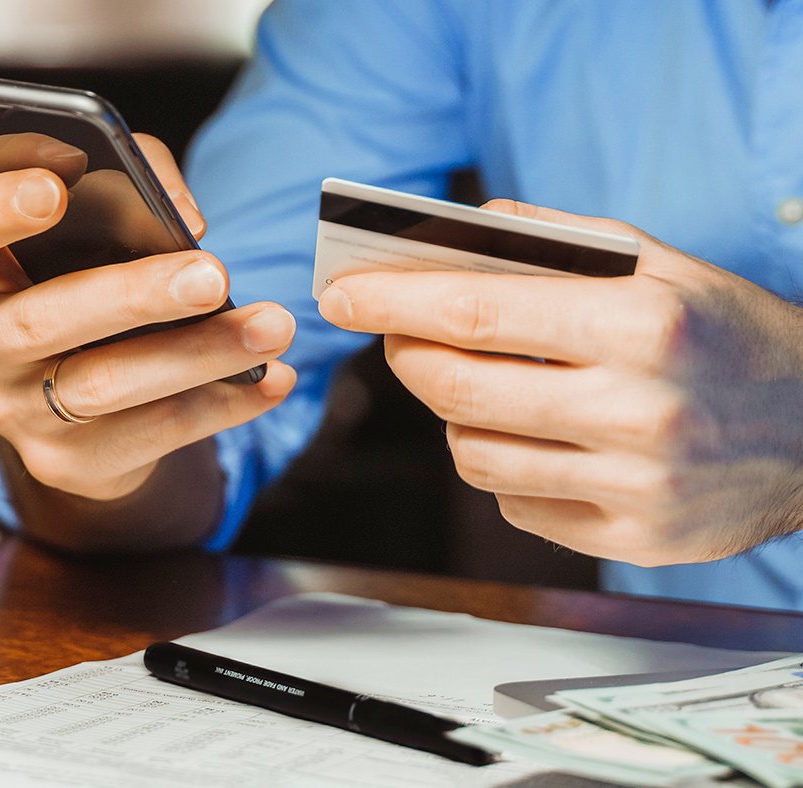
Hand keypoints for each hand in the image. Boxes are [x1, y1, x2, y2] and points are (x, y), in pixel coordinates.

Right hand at [0, 133, 295, 516]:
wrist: (75, 406)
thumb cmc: (84, 283)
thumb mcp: (90, 232)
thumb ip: (130, 194)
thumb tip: (186, 222)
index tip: (55, 188)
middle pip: (42, 320)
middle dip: (133, 295)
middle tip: (211, 274)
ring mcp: (15, 411)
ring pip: (104, 386)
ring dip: (198, 355)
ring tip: (271, 326)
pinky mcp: (65, 462)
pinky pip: (150, 434)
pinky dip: (221, 404)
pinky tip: (270, 379)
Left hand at [319, 199, 802, 565]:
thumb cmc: (725, 333)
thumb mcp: (659, 263)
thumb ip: (553, 242)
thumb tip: (451, 235)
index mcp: (643, 325)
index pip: (478, 314)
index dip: (393, 303)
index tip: (340, 293)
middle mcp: (638, 411)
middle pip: (458, 392)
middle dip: (405, 357)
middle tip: (393, 334)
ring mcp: (635, 486)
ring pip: (474, 456)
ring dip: (452, 415)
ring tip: (474, 382)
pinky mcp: (633, 538)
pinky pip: (515, 503)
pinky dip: (503, 465)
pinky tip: (536, 436)